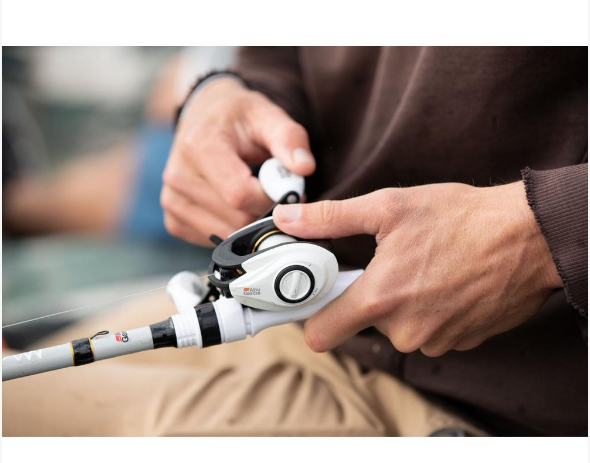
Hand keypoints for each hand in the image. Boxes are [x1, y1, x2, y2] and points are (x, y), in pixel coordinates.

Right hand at [162, 78, 315, 244]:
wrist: (204, 116)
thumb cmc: (238, 117)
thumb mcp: (267, 115)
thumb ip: (289, 139)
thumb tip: (304, 167)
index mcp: (199, 146)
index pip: (239, 194)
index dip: (271, 198)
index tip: (286, 187)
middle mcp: (178, 176)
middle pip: (235, 219)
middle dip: (264, 212)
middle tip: (274, 191)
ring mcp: (171, 201)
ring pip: (225, 233)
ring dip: (249, 222)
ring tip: (254, 194)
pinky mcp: (173, 219)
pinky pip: (212, 239)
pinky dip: (231, 228)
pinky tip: (234, 205)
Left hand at [273, 182, 561, 356]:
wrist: (529, 237)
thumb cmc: (462, 218)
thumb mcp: (389, 207)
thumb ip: (331, 218)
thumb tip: (286, 220)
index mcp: (380, 298)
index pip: (321, 333)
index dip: (313, 314)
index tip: (317, 295)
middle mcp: (405, 330)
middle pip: (364, 322)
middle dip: (371, 296)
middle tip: (390, 263)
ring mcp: (436, 341)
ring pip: (399, 327)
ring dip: (405, 302)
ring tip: (426, 268)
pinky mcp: (461, 343)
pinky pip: (430, 331)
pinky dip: (432, 310)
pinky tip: (447, 282)